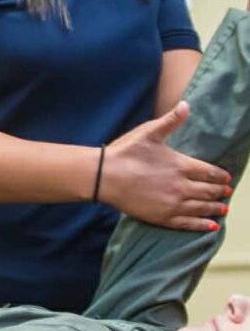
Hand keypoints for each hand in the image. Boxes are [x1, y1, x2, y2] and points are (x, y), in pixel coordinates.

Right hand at [100, 102, 231, 230]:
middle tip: (227, 193)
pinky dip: (202, 225)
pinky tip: (211, 225)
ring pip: (201, 207)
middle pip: (208, 191)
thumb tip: (186, 105)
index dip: (220, 175)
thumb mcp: (148, 132)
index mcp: (180, 165)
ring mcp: (173, 203)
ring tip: (223, 208)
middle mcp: (181, 186)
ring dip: (215, 207)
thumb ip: (170, 120)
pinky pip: (188, 223)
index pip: (209, 172)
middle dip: (220, 191)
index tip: (227, 178)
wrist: (103, 176)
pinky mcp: (162, 217)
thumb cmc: (124, 153)